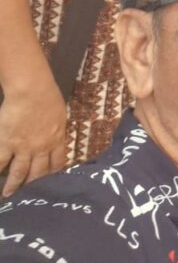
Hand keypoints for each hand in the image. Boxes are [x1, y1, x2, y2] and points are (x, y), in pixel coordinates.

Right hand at [0, 82, 66, 196]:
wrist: (31, 93)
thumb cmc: (49, 98)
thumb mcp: (61, 116)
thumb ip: (57, 130)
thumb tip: (56, 136)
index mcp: (57, 140)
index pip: (58, 163)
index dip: (53, 173)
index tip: (50, 181)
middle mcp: (41, 149)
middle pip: (38, 172)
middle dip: (34, 184)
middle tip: (30, 194)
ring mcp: (22, 148)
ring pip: (19, 172)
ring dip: (14, 184)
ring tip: (9, 194)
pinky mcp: (6, 144)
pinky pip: (0, 162)